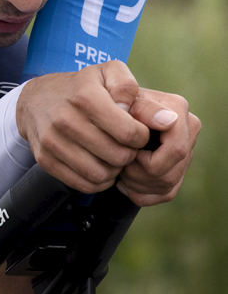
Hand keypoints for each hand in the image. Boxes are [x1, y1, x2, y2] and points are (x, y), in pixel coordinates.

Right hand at [16, 61, 174, 193]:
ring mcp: (53, 141)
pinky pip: (83, 184)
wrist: (34, 100)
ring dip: (114, 170)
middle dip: (129, 154)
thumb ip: (134, 89)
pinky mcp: (45, 159)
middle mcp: (65, 119)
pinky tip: (97, 164)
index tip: (136, 130)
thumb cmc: (80, 87)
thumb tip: (167, 118)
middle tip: (124, 145)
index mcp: (85, 96)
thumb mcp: (106, 73)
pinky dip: (97, 180)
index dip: (141, 136)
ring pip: (101, 174)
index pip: (130, 134)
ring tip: (111, 155)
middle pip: (118, 157)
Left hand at [116, 88, 200, 205]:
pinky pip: (165, 193)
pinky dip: (140, 193)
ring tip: (118, 172)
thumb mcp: (117, 99)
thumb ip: (140, 106)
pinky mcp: (178, 167)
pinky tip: (123, 183)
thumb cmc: (109, 102)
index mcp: (177, 110)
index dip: (146, 160)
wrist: (106, 109)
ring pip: (167, 185)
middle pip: (169, 173)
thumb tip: (168, 120)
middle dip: (139, 175)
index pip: (175, 150)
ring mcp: (185, 149)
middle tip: (117, 167)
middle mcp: (187, 129)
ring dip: (137, 184)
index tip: (126, 154)